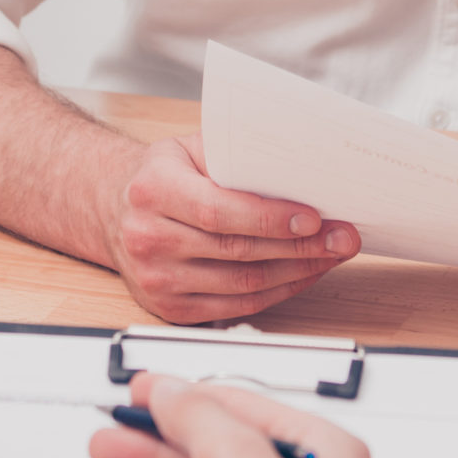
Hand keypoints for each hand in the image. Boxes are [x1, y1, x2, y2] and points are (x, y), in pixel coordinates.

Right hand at [106, 133, 359, 324]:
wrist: (116, 210)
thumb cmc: (163, 176)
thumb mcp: (190, 149)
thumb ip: (235, 158)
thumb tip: (299, 171)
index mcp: (153, 190)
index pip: (219, 211)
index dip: (270, 218)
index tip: (314, 218)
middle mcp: (149, 238)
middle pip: (237, 251)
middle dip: (300, 246)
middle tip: (341, 237)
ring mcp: (158, 279)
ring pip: (243, 284)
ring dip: (297, 271)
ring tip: (331, 255)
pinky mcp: (171, 309)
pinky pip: (238, 306)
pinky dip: (279, 292)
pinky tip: (302, 274)